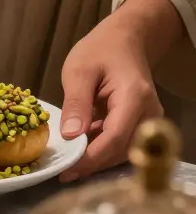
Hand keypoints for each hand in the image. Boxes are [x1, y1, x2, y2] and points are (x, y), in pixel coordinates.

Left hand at [59, 0, 178, 181]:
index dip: (91, 158)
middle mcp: (149, 113)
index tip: (67, 170)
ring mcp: (149, 119)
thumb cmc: (100, 51)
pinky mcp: (142, 122)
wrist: (125, 40)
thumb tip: (71, 136)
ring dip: (98, 158)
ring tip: (69, 162)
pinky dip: (102, 148)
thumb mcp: (79, 72)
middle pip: (123, 150)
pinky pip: (124, 142)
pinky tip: (81, 147)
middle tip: (64, 173)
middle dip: (93, 164)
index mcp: (134, 98)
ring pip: (124, 151)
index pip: (115, 138)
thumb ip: (76, 104)